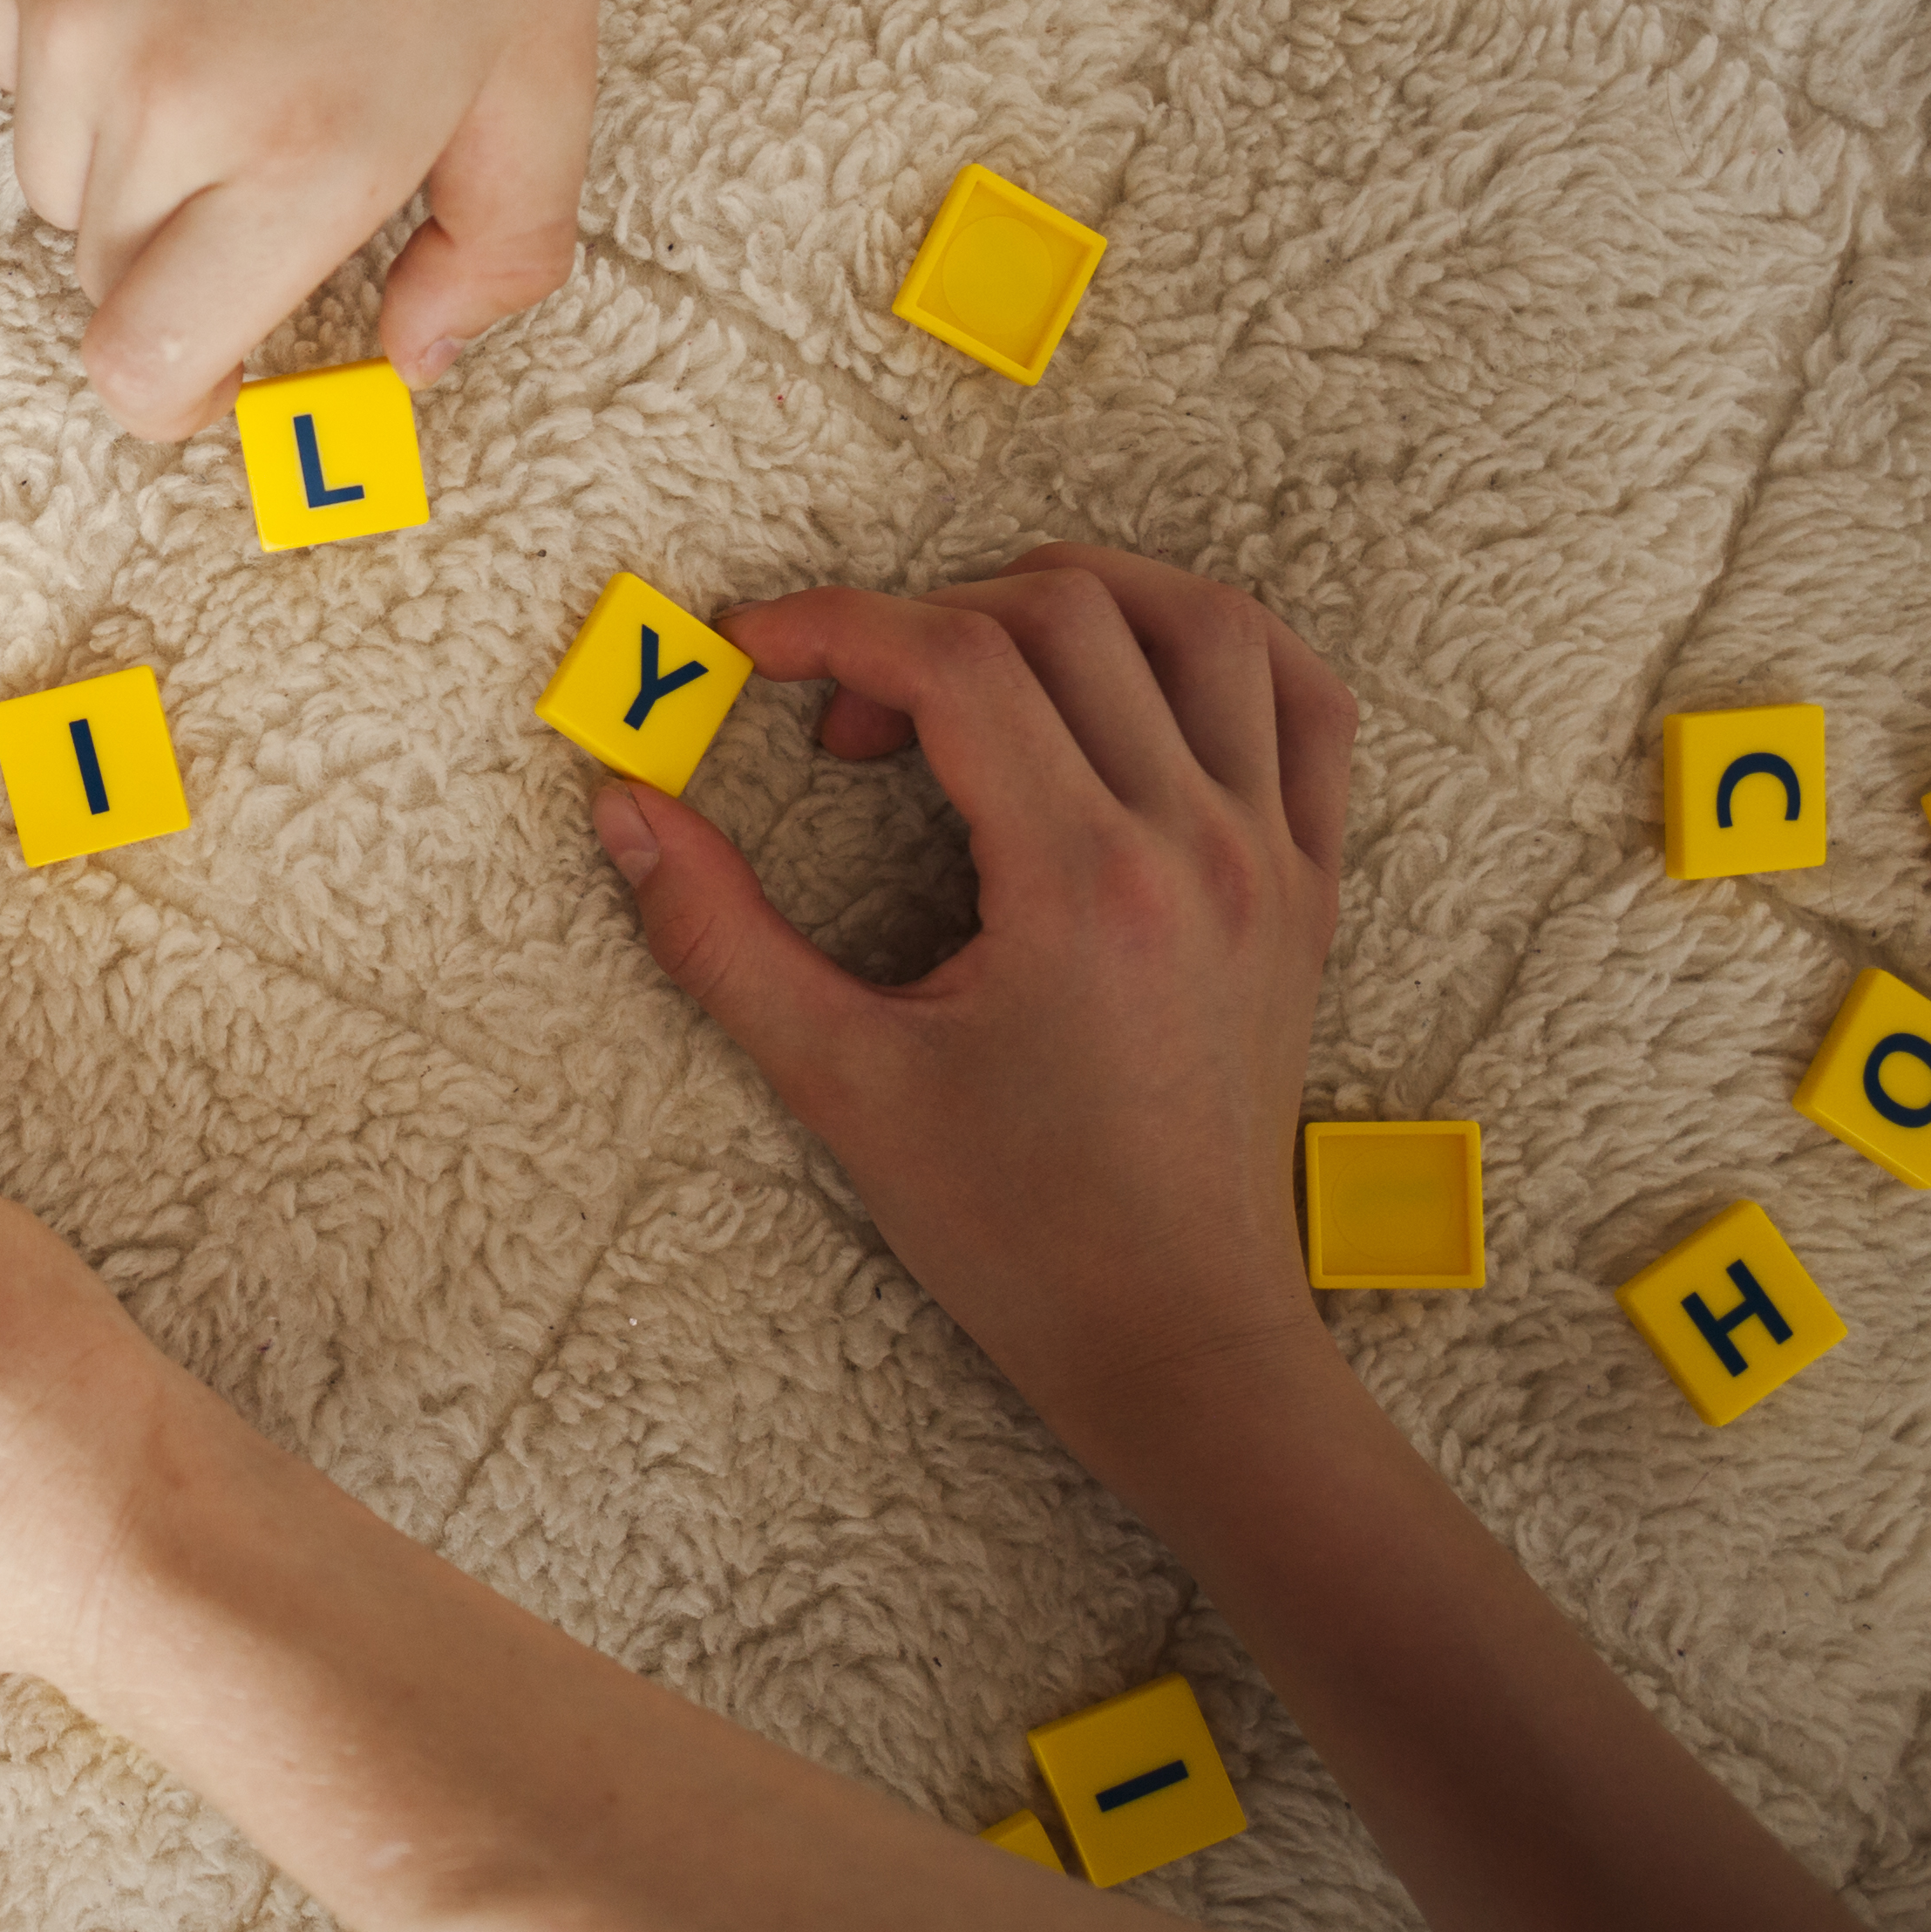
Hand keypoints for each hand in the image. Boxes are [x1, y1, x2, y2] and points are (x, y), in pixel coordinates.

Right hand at [0, 0, 596, 435]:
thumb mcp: (545, 66)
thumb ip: (496, 254)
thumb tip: (410, 370)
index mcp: (309, 153)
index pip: (146, 368)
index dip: (179, 391)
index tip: (222, 364)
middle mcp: (162, 98)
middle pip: (105, 276)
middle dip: (181, 250)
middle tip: (272, 137)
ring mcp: (62, 9)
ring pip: (58, 170)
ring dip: (129, 145)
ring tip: (233, 11)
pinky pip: (13, 61)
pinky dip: (77, 43)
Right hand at [594, 545, 1357, 1442]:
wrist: (1174, 1336)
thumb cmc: (1015, 1229)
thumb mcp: (839, 1080)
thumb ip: (719, 935)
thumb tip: (622, 812)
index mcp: (1084, 885)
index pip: (956, 661)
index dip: (832, 624)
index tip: (749, 650)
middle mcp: (1196, 845)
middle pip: (1067, 617)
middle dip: (926, 620)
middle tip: (846, 723)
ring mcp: (1271, 859)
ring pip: (1205, 627)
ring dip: (1080, 595)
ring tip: (980, 649)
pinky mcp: (1308, 888)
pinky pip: (1307, 706)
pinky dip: (1223, 650)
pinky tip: (1136, 672)